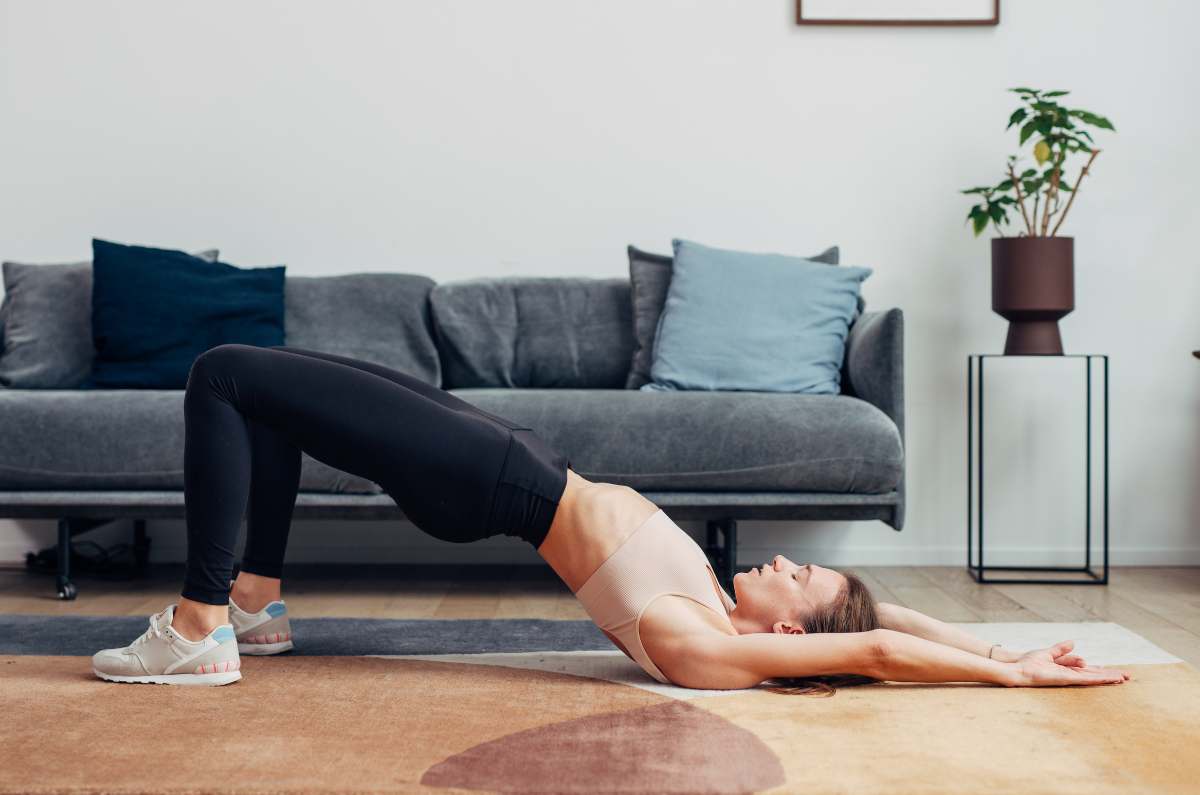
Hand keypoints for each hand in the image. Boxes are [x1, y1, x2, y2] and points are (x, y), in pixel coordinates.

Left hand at [1007, 640, 1130, 686]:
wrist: (1018, 669)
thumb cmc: (1029, 664)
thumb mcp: (1048, 653)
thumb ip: (1061, 649)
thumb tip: (1073, 642)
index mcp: (1068, 669)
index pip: (1089, 670)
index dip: (1103, 671)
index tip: (1117, 672)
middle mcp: (1071, 675)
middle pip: (1095, 675)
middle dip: (1111, 676)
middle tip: (1128, 677)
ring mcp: (1069, 679)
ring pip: (1093, 679)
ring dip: (1108, 678)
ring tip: (1123, 679)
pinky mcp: (1066, 679)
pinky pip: (1084, 679)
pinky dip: (1096, 678)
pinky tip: (1107, 679)